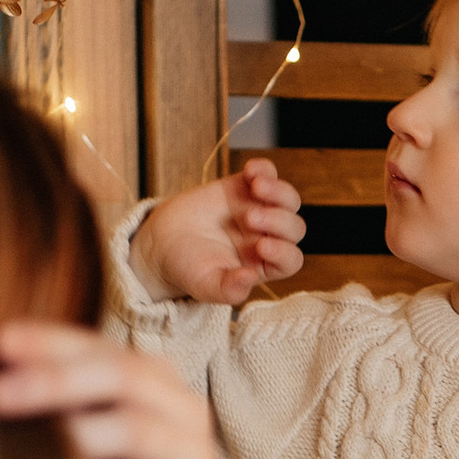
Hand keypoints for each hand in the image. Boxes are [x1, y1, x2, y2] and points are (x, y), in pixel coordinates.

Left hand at [0, 321, 262, 458]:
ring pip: (131, 430)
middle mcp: (181, 408)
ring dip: (69, 436)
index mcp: (155, 381)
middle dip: (52, 381)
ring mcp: (191, 456)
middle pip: (119, 376)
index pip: (98, 347)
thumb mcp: (97, 445)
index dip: (48, 341)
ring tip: (16, 444)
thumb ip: (62, 412)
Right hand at [132, 159, 305, 305]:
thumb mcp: (205, 285)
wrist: (164, 241)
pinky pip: (267, 174)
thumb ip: (228, 290)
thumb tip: (250, 278)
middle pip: (294, 228)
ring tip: (256, 187)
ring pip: (287, 199)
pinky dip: (264, 169)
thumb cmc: (188, 268)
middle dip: (278, 221)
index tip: (261, 247)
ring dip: (278, 191)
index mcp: (264, 266)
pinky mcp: (244, 187)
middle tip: (249, 218)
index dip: (283, 253)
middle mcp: (268, 238)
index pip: (289, 261)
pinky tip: (250, 170)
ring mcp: (260, 210)